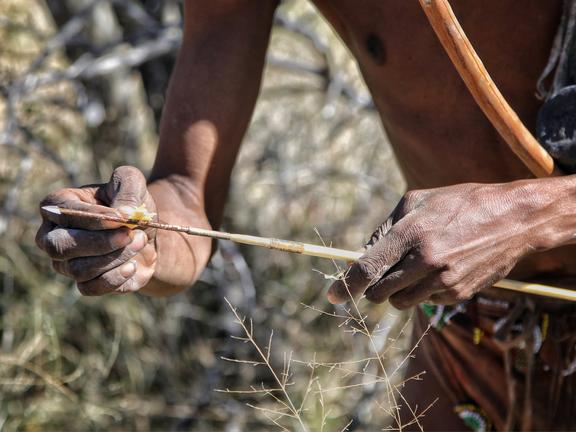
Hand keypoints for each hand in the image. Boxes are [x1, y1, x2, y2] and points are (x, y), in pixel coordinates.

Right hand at [36, 166, 156, 295]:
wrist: (148, 234)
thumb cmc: (131, 205)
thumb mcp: (133, 184)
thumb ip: (127, 188)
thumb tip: (123, 213)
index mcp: (57, 206)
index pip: (64, 214)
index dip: (95, 219)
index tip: (123, 217)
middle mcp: (53, 236)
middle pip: (60, 247)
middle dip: (100, 242)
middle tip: (130, 234)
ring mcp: (66, 263)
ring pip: (79, 269)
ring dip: (115, 257)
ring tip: (140, 241)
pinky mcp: (84, 283)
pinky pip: (90, 288)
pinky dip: (114, 279)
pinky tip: (132, 265)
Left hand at [327, 181, 551, 308]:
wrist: (513, 219)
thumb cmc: (459, 203)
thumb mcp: (416, 201)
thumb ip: (384, 228)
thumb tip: (361, 253)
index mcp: (412, 233)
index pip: (368, 269)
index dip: (346, 286)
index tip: (334, 296)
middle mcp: (426, 261)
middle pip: (380, 293)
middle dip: (373, 287)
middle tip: (380, 274)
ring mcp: (444, 281)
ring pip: (401, 302)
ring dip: (397, 291)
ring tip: (413, 266)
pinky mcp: (459, 294)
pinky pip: (426, 302)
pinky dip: (423, 291)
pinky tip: (438, 270)